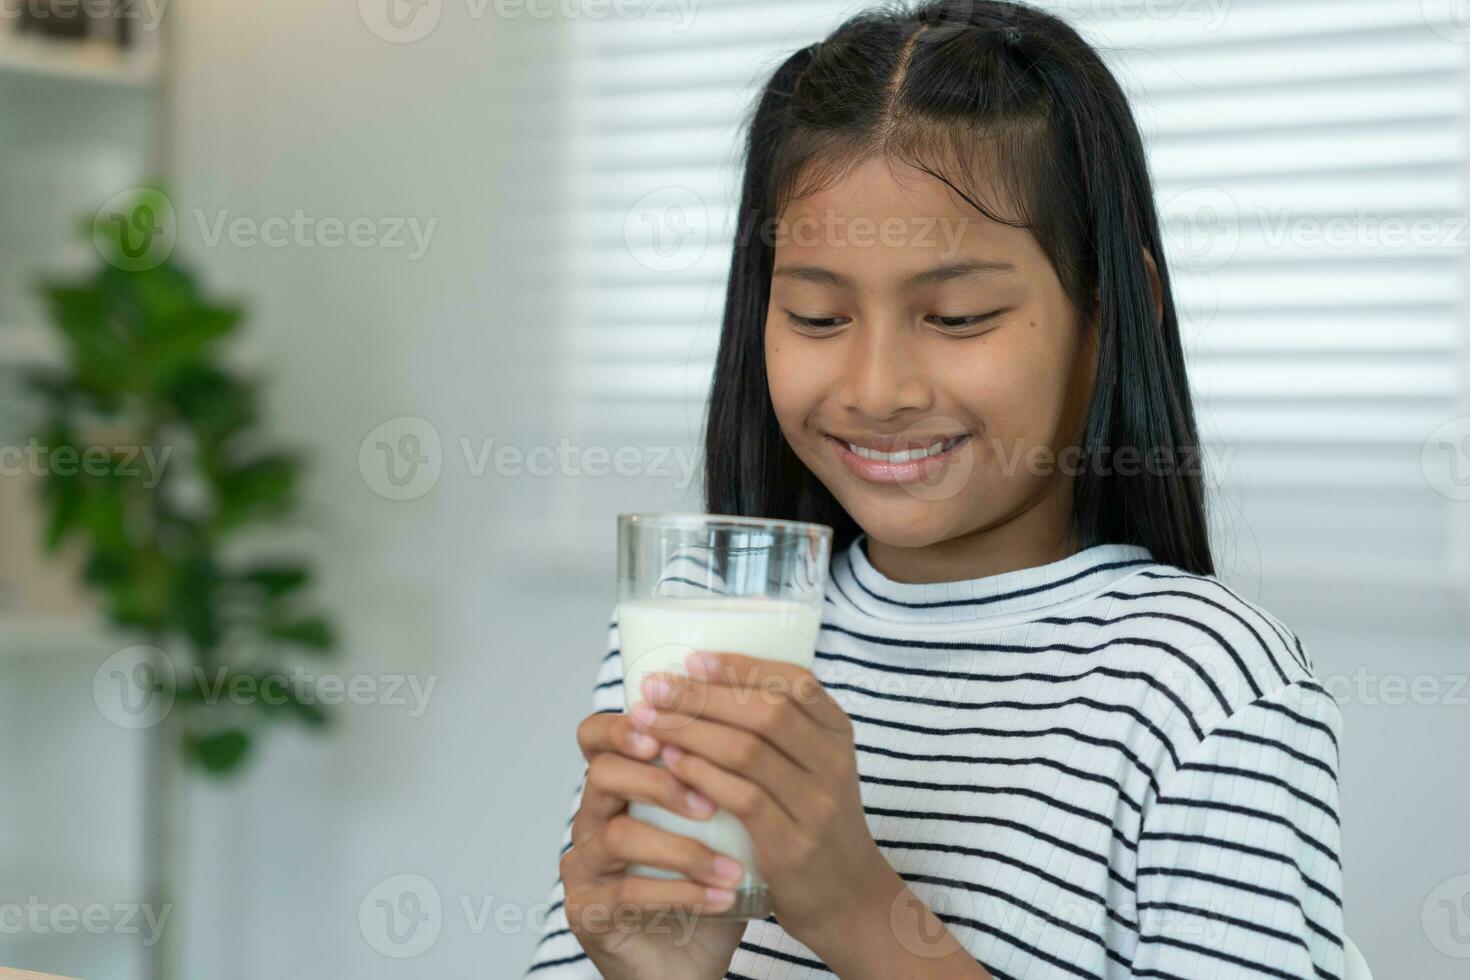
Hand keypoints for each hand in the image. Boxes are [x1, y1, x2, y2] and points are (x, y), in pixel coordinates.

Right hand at [559, 709, 747, 979]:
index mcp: (618, 785)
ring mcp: (585, 866)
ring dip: (681, 849)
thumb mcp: (723, 827)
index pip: (598, 735)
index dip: (625, 727)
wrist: (689, 960)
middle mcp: (592, 818)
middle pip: (603, 774)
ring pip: (617, 835)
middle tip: (708, 804)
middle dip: (659, 782)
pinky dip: (681, 894)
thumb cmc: (706, 884)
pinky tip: (722, 897)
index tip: (671, 734)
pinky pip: (627, 894)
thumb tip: (777, 723)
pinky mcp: (587, 911)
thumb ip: (732, 780)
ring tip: (729, 866)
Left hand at [630, 651, 897, 959]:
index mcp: (836, 732)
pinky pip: (743, 799)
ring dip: (690, 731)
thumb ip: (777, 730)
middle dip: (702, 695)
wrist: (848, 898)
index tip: (692, 658)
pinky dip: (702, 775)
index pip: (793, 681)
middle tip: (654, 688)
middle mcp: (833, 761)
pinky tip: (671, 763)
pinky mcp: (793, 845)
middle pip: (764, 711)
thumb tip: (702, 682)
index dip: (741, 665)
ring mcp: (817, 804)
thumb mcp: (812, 766)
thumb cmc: (813, 822)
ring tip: (648, 721)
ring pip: (747, 750)